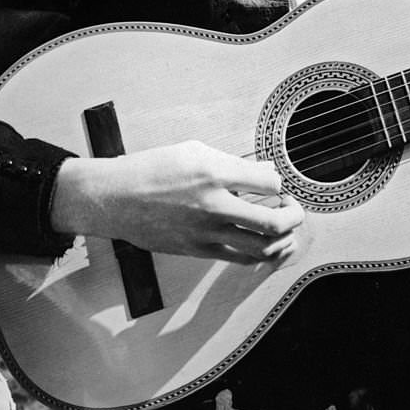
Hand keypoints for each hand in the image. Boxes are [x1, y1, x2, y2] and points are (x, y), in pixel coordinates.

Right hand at [50, 140, 304, 263]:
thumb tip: (265, 171)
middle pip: (274, 222)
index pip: (270, 181)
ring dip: (282, 239)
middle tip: (293, 207)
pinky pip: (240, 259)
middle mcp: (214, 206)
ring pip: (262, 248)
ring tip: (283, 228)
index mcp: (214, 173)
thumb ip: (233, 162)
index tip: (274, 181)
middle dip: (294, 215)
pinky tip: (263, 242)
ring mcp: (206, 233)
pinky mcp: (198, 251)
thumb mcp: (195, 150)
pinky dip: (260, 253)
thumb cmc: (153, 168)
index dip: (279, 181)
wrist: (114, 198)